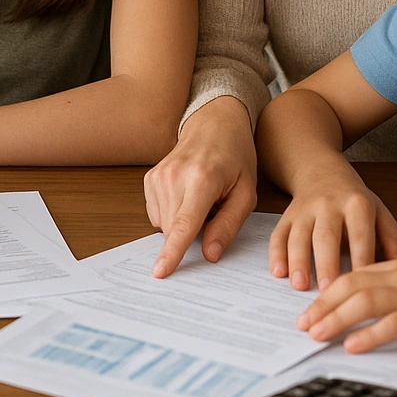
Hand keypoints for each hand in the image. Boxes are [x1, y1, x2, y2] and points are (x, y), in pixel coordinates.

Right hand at [144, 97, 257, 277]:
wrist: (214, 125)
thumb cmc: (235, 158)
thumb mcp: (246, 193)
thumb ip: (228, 225)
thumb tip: (210, 254)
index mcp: (202, 179)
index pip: (184, 224)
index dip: (172, 251)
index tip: (160, 271)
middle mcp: (174, 176)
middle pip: (173, 229)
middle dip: (192, 232)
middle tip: (213, 209)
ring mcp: (158, 176)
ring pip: (163, 224)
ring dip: (182, 222)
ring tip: (200, 198)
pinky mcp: (149, 179)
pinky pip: (157, 214)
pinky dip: (172, 213)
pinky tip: (186, 196)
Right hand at [269, 164, 396, 289]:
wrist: (322, 171)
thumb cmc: (355, 200)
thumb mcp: (380, 211)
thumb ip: (391, 237)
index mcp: (357, 204)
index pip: (360, 235)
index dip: (361, 260)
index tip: (362, 286)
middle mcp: (329, 204)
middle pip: (326, 236)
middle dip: (326, 264)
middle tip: (327, 291)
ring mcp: (305, 209)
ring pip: (299, 235)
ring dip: (298, 260)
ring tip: (299, 285)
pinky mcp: (287, 215)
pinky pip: (279, 234)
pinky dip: (276, 253)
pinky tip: (278, 272)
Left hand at [296, 260, 396, 352]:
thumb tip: (366, 303)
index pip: (352, 275)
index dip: (325, 292)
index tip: (307, 309)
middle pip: (350, 285)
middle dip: (321, 305)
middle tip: (301, 324)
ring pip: (365, 302)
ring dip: (336, 318)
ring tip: (317, 334)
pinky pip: (394, 324)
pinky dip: (370, 335)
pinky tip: (354, 345)